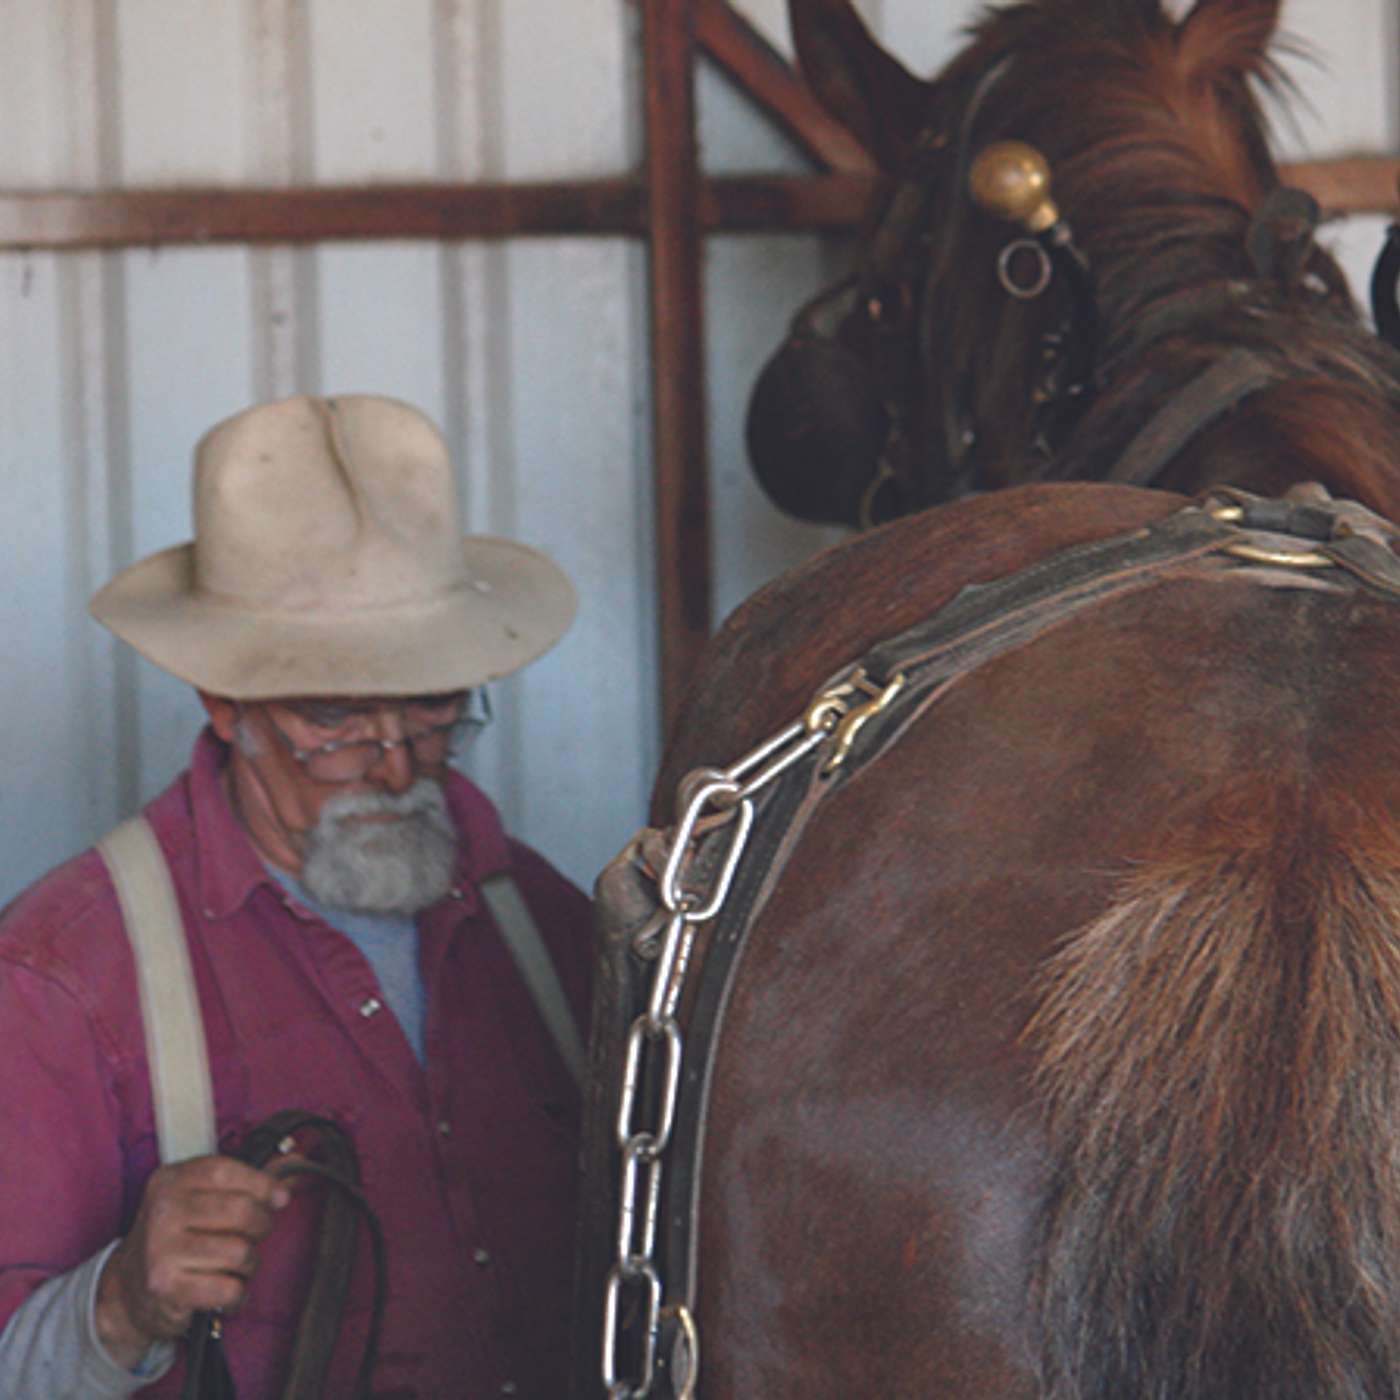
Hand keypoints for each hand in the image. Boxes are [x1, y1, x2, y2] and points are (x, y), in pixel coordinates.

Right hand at [95, 1154, 291, 1369]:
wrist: (127, 1291)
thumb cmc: (179, 1236)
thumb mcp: (201, 1198)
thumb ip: (248, 1179)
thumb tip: (297, 1158)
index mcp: (170, 1180)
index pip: (226, 1171)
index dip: (262, 1184)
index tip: (280, 1197)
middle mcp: (162, 1212)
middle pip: (240, 1210)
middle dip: (261, 1226)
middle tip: (255, 1235)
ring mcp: (161, 1251)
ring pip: (239, 1252)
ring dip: (249, 1263)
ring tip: (236, 1266)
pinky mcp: (166, 1288)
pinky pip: (228, 1289)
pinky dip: (237, 1295)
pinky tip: (227, 1291)